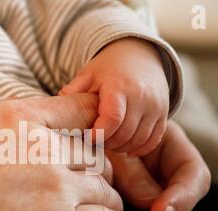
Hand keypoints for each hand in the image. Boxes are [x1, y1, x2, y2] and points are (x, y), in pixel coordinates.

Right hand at [0, 94, 123, 210]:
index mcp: (19, 120)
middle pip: (95, 153)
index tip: (97, 132)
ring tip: (101, 207)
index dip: (94, 119)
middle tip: (92, 180)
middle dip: (98, 167)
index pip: (78, 110)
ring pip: (105, 187)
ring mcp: (56, 185)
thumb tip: (3, 108)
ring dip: (106, 197)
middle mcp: (44, 148)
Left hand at [60, 38, 168, 156]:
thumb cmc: (108, 68)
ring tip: (108, 143)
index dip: (99, 134)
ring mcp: (156, 106)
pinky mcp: (164, 114)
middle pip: (125, 134)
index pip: (112, 119)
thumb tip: (54, 111)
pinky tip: (125, 148)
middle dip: (107, 143)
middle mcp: (142, 97)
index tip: (87, 139)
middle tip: (95, 142)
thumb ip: (72, 93)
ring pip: (139, 140)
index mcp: (120, 86)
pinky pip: (153, 140)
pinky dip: (139, 148)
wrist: (140, 55)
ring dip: (121, 148)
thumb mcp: (87, 75)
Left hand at [108, 121, 210, 210]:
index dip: (182, 197)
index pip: (193, 175)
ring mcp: (156, 200)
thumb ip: (132, 169)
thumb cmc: (103, 133)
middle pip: (179, 209)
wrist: (90, 136)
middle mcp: (170, 181)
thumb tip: (150, 204)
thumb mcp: (115, 142)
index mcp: (175, 154)